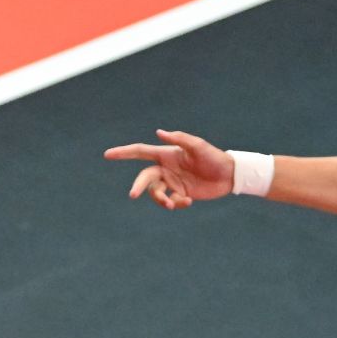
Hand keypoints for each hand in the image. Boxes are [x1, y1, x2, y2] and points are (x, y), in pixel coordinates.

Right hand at [102, 129, 235, 208]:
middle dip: (139, 187)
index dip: (123, 153)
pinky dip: (177, 204)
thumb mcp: (198, 146)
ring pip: (157, 193)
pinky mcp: (181, 195)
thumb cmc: (213, 157)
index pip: (140, 152)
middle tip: (132, 195)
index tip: (107, 155)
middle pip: (145, 178)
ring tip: (173, 205)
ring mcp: (173, 183)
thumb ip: (178, 138)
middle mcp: (166, 169)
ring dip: (161, 200)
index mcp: (166, 154)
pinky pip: (172, 202)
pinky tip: (189, 201)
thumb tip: (159, 133)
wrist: (229, 175)